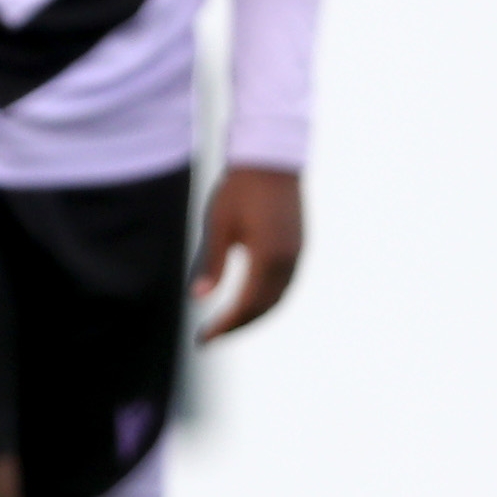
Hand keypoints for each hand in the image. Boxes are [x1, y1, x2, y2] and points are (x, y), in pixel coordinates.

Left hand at [190, 164, 304, 341]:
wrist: (271, 156)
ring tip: (227, 324)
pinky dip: (267, 300)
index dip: (224, 326)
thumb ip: (212, 263)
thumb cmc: (239, 188)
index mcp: (268, 257)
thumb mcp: (218, 225)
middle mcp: (288, 261)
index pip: (246, 306)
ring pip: (278, 299)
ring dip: (253, 316)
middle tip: (211, 337)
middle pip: (264, 309)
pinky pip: (285, 285)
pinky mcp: (299, 246)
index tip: (203, 340)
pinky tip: (248, 301)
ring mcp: (297, 254)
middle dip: (238, 327)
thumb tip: (197, 298)